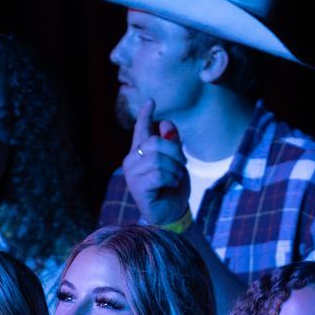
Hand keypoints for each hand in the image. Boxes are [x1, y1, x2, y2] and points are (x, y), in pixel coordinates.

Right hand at [123, 99, 188, 226]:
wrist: (171, 213)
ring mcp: (132, 175)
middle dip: (175, 151)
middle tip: (183, 164)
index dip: (145, 115)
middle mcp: (131, 161)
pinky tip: (171, 185)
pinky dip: (172, 179)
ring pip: (159, 159)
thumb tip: (165, 124)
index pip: (141, 129)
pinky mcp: (138, 187)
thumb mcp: (176, 162)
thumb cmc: (171, 187)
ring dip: (175, 169)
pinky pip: (159, 174)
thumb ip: (171, 143)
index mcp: (140, 152)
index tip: (151, 101)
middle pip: (155, 142)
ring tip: (175, 178)